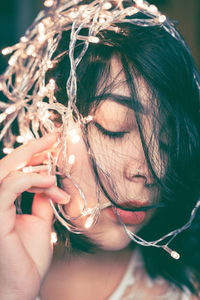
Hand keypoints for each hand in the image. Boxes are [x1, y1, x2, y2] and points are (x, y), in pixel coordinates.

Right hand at [0, 134, 69, 299]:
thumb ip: (41, 199)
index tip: (53, 143)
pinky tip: (51, 181)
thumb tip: (49, 181)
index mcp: (3, 202)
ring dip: (32, 160)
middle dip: (31, 148)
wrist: (24, 286)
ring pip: (5, 171)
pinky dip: (31, 179)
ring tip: (53, 156)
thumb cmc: (28, 257)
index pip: (14, 170)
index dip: (32, 155)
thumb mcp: (40, 221)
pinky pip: (10, 186)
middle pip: (7, 165)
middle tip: (53, 136)